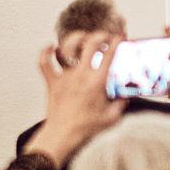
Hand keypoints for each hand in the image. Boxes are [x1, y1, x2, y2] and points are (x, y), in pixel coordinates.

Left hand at [26, 32, 124, 166]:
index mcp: (97, 82)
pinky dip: (46, 52)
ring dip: (76, 38)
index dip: (116, 42)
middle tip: (104, 37)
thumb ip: (121, 105)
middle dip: (100, 35)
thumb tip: (125, 97)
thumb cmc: (85, 128)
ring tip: (82, 38)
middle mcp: (81, 75)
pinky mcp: (52, 82)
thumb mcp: (111, 118)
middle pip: (91, 43)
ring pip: (67, 47)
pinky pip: (44, 62)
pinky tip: (52, 47)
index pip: (110, 54)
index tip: (119, 37)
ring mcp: (65, 76)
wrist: (63, 135)